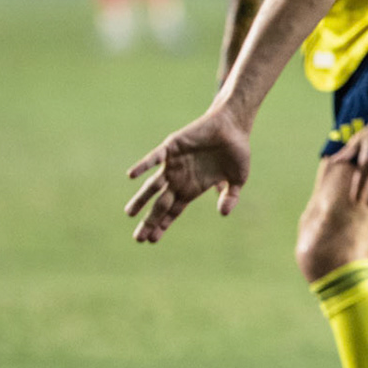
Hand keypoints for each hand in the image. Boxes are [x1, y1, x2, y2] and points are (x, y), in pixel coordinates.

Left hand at [125, 106, 252, 241]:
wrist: (233, 126)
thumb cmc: (236, 152)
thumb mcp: (238, 179)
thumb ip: (230, 196)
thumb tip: (223, 213)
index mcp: (192, 188)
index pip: (173, 211)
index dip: (163, 225)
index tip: (152, 240)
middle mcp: (179, 179)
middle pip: (160, 204)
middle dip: (150, 221)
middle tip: (138, 238)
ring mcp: (173, 164)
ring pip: (153, 185)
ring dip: (141, 199)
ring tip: (130, 214)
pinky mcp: (171, 147)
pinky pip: (154, 158)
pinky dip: (144, 166)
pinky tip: (132, 176)